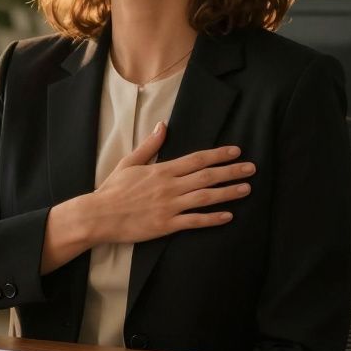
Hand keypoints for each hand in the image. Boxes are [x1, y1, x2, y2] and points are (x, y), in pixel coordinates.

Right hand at [41, 122, 251, 272]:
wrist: (99, 215)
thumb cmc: (113, 189)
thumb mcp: (129, 162)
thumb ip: (150, 145)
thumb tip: (162, 125)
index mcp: (162, 170)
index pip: (196, 159)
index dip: (218, 155)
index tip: (235, 151)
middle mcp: (170, 186)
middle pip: (206, 176)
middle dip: (231, 172)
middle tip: (251, 168)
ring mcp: (170, 206)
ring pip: (205, 197)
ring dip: (228, 193)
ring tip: (247, 189)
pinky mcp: (167, 225)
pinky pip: (195, 221)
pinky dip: (213, 219)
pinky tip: (228, 216)